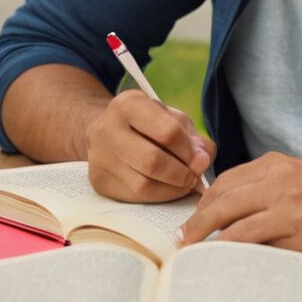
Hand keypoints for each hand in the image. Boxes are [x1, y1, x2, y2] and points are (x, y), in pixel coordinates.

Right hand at [84, 89, 215, 202]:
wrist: (108, 132)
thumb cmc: (148, 123)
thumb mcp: (171, 118)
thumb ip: (192, 137)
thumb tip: (202, 159)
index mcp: (128, 104)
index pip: (167, 132)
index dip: (189, 150)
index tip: (202, 159)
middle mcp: (107, 129)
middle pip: (153, 161)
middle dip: (182, 173)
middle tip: (197, 176)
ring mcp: (99, 158)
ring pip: (144, 185)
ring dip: (173, 189)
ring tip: (186, 183)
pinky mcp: (99, 181)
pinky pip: (135, 197)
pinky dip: (159, 196)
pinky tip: (169, 189)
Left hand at [179, 153, 301, 260]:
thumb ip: (273, 184)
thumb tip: (235, 208)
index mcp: (279, 164)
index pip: (225, 182)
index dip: (202, 204)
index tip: (192, 222)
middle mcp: (281, 182)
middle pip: (221, 202)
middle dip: (196, 226)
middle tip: (182, 245)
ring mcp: (292, 210)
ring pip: (234, 227)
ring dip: (211, 247)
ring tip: (199, 262)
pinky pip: (261, 251)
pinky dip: (240, 261)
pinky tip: (231, 270)